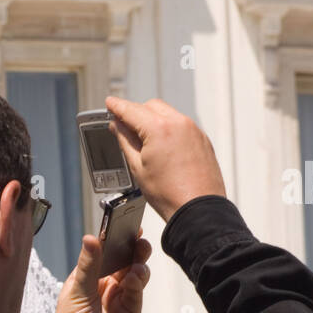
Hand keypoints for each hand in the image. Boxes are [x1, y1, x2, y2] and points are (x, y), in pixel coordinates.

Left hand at [51, 233, 151, 312]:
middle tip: (138, 238)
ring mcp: (119, 299)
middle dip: (132, 249)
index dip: (115, 239)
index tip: (125, 224)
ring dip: (138, 265)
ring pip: (135, 275)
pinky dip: (137, 283)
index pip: (105, 253)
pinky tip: (134, 277)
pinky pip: (137, 293)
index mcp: (89, 277)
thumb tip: (90, 238)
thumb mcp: (76, 291)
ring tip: (136, 261)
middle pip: (124, 261)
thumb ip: (87, 265)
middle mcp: (105, 286)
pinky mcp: (130, 312)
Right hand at [104, 97, 226, 222]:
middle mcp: (179, 123)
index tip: (110, 103)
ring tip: (143, 138)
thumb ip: (125, 141)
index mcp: (159, 128)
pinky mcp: (202, 140)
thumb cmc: (169, 193)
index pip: (132, 110)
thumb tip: (117, 126)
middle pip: (151, 106)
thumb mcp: (137, 167)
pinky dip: (169, 129)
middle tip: (123, 124)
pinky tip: (162, 145)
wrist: (197, 209)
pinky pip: (181, 125)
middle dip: (136, 112)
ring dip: (153, 120)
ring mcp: (194, 130)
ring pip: (168, 114)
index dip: (117, 106)